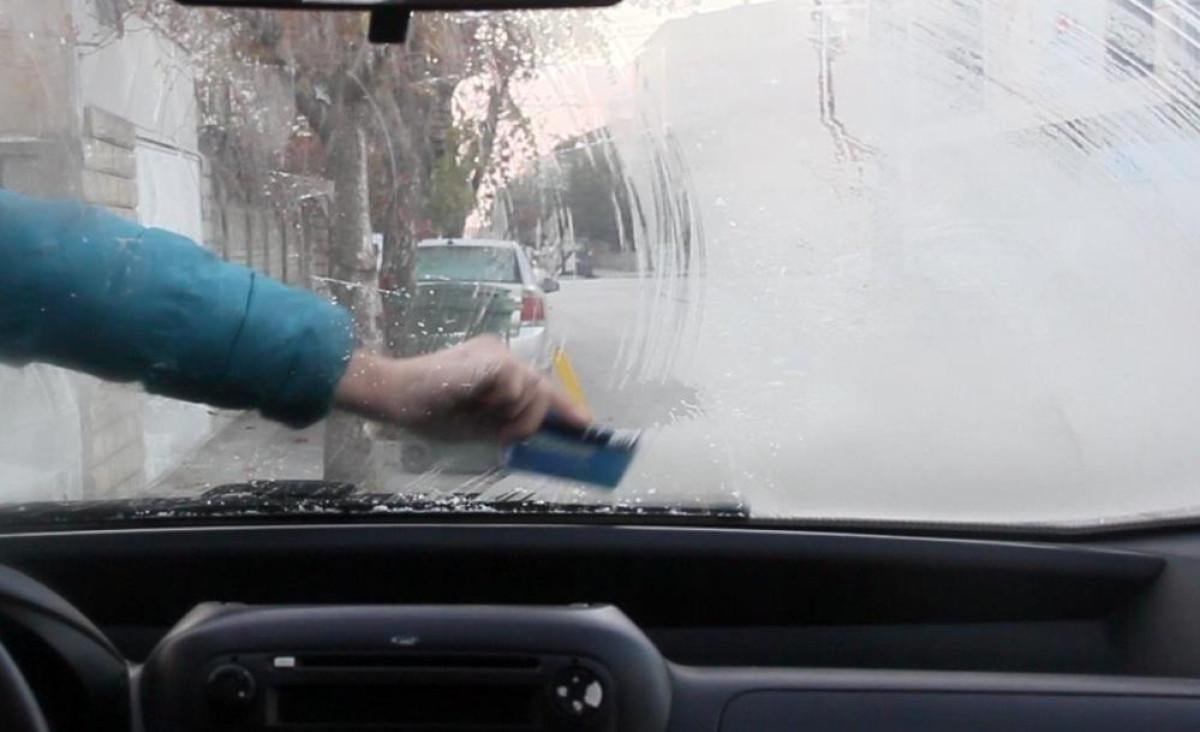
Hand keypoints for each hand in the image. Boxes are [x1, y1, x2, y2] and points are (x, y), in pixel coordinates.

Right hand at [333, 335, 590, 441]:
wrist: (397, 395)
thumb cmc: (428, 411)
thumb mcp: (476, 423)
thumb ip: (504, 424)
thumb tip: (532, 435)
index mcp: (494, 369)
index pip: (538, 386)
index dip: (564, 406)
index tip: (587, 424)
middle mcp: (500, 356)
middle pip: (542, 389)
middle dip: (534, 419)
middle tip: (506, 433)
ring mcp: (497, 354)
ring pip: (533, 393)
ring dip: (511, 416)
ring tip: (477, 415)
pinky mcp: (493, 358)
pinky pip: (517, 391)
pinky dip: (500, 404)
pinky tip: (472, 401)